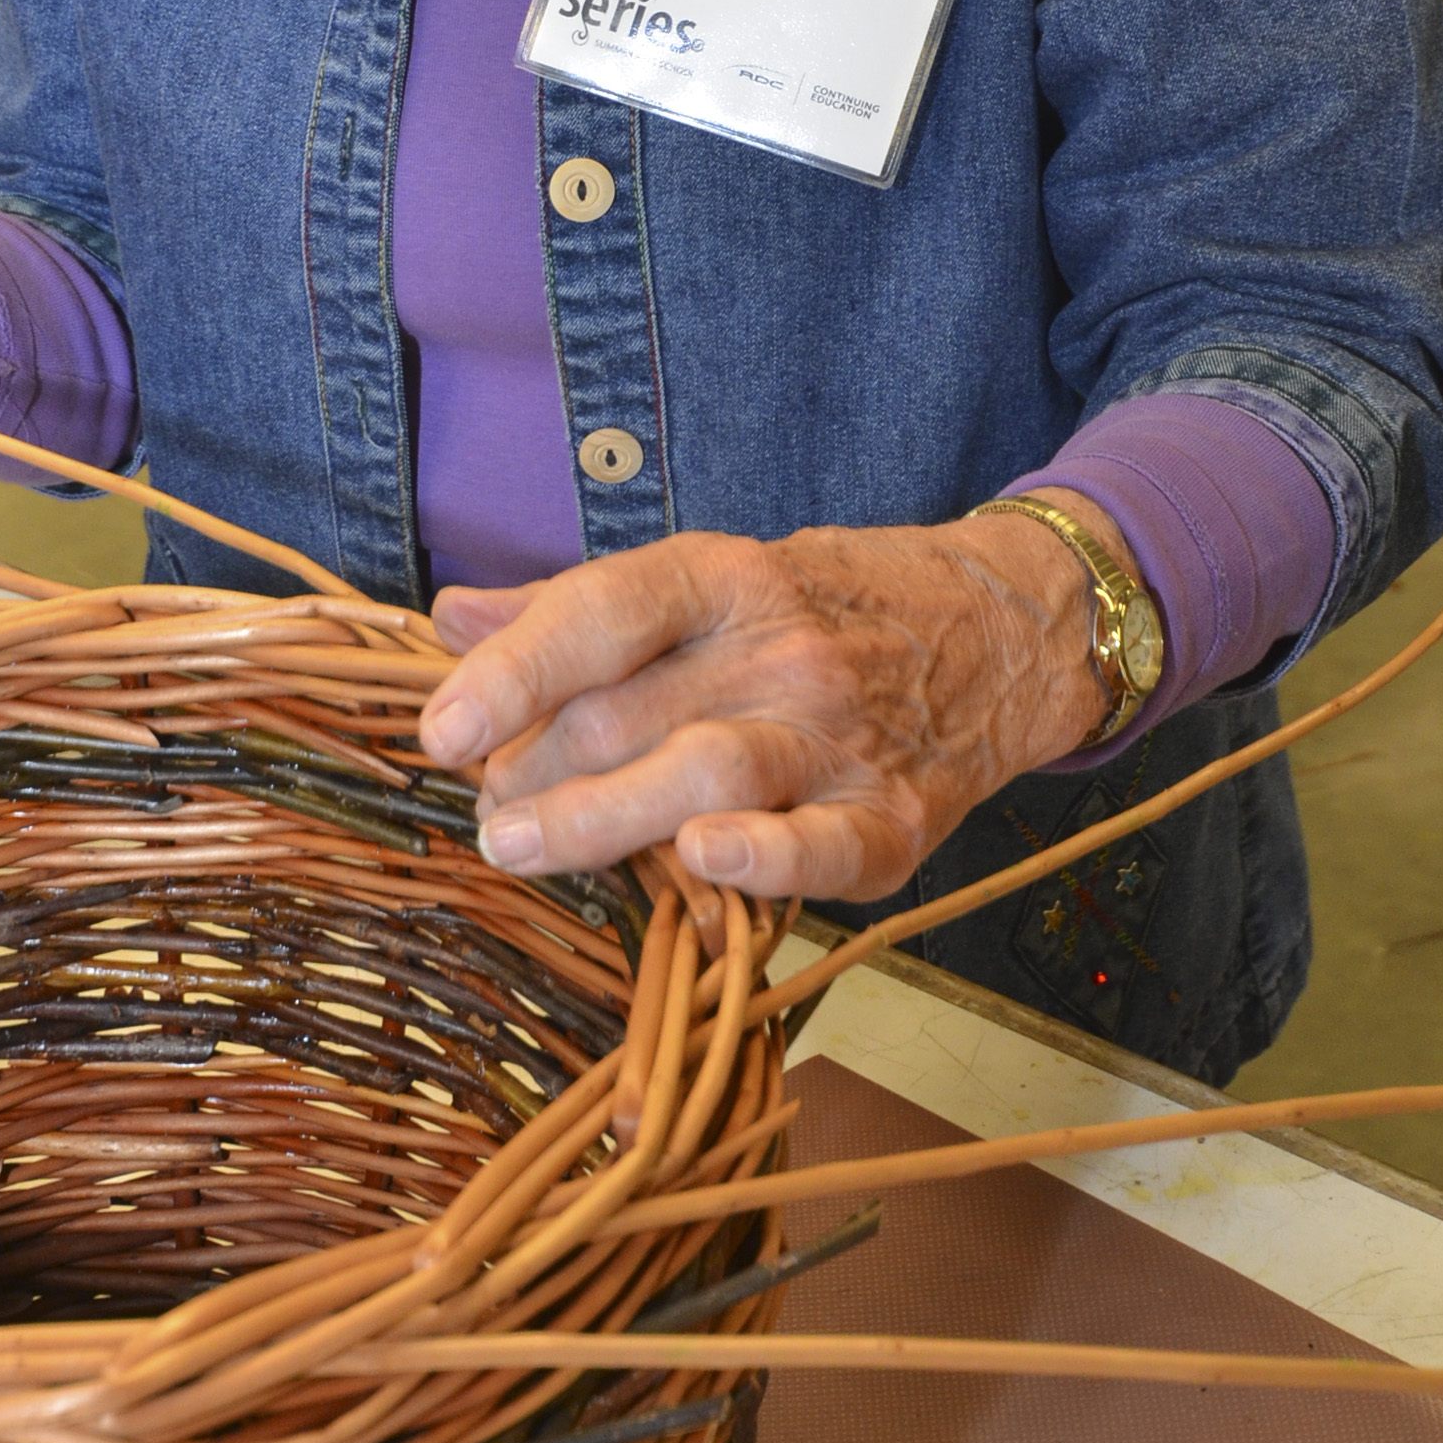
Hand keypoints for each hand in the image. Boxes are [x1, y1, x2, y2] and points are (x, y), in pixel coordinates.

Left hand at [416, 503, 1129, 900]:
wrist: (1000, 628)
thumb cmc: (822, 605)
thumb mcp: (706, 580)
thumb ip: (572, 608)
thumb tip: (447, 619)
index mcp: (725, 579)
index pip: (605, 612)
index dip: (516, 670)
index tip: (441, 728)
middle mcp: (780, 649)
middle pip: (633, 710)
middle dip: (534, 767)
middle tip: (481, 808)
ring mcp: (841, 735)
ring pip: (707, 772)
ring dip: (601, 818)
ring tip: (519, 845)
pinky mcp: (894, 818)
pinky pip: (826, 845)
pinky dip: (767, 859)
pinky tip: (699, 864)